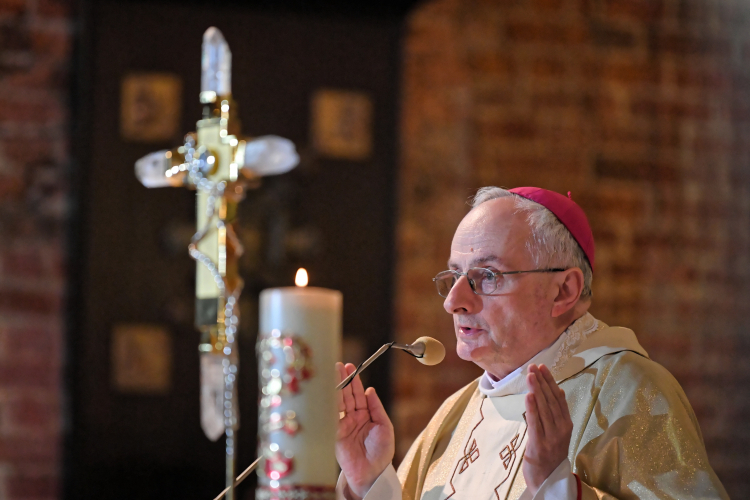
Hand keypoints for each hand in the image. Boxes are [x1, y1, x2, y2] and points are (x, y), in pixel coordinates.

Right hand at [335, 362, 394, 499]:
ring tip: (332, 373)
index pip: (359, 394)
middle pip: (347, 395)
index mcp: (366, 415)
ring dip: (335, 388)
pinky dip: (328, 403)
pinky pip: (331, 416)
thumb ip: (377, 408)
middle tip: (338, 365)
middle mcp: (353, 418)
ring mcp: (343, 425)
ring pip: (338, 402)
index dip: (355, 381)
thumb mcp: (385, 427)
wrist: (371, 473)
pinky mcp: (334, 433)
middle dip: (342, 380)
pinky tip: (327, 391)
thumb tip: (370, 390)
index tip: (350, 367)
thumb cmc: (381, 452)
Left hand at [522, 364, 572, 495]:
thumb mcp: (558, 433)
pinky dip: (532, 408)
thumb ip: (557, 414)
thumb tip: (558, 390)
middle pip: (551, 401)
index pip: (559, 398)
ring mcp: (550, 437)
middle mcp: (561, 429)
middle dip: (542, 382)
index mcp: (566, 425)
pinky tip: (529, 395)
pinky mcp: (539, 444)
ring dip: (537, 390)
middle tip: (534, 366)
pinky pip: (535, 423)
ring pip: (544, 409)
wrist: (548, 481)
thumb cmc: (550, 455)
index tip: (543, 367)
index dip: (551, 382)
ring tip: (531, 375)